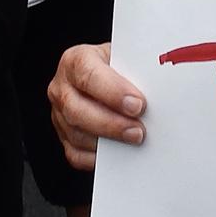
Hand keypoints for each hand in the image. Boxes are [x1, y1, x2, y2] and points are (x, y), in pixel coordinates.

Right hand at [48, 42, 144, 171]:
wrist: (107, 74)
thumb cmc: (118, 65)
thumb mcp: (124, 58)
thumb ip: (132, 72)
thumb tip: (156, 93)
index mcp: (75, 60)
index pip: (88, 75)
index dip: (113, 91)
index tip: (137, 104)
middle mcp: (62, 87)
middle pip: (77, 110)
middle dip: (111, 123)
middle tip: (138, 130)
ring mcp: (59, 113)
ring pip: (77, 134)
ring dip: (108, 141)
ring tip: (135, 139)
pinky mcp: (64, 136)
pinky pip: (76, 154)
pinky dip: (98, 157)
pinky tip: (118, 152)